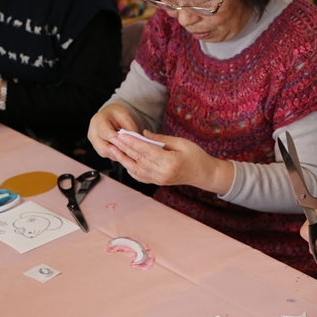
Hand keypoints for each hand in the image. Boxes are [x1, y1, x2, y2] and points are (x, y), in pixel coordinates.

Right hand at [87, 104, 138, 159]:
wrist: (110, 116)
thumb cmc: (117, 115)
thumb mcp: (126, 116)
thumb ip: (129, 129)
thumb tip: (135, 142)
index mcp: (98, 120)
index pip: (105, 132)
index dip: (116, 139)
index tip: (126, 142)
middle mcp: (93, 133)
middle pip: (102, 147)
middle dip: (117, 150)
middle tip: (130, 151)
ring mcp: (94, 142)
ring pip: (105, 153)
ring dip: (118, 154)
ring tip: (129, 152)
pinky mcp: (98, 148)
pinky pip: (107, 154)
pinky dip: (117, 155)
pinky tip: (125, 153)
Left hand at [110, 130, 233, 193]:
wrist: (203, 174)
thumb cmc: (196, 155)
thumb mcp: (181, 142)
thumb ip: (160, 139)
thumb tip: (143, 134)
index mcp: (169, 162)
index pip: (146, 151)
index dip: (132, 143)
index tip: (122, 135)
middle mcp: (162, 173)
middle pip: (139, 159)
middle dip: (125, 148)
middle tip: (113, 138)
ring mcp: (159, 180)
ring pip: (136, 169)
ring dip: (123, 159)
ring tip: (113, 149)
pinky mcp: (158, 182)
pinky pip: (140, 177)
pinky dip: (131, 169)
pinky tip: (124, 161)